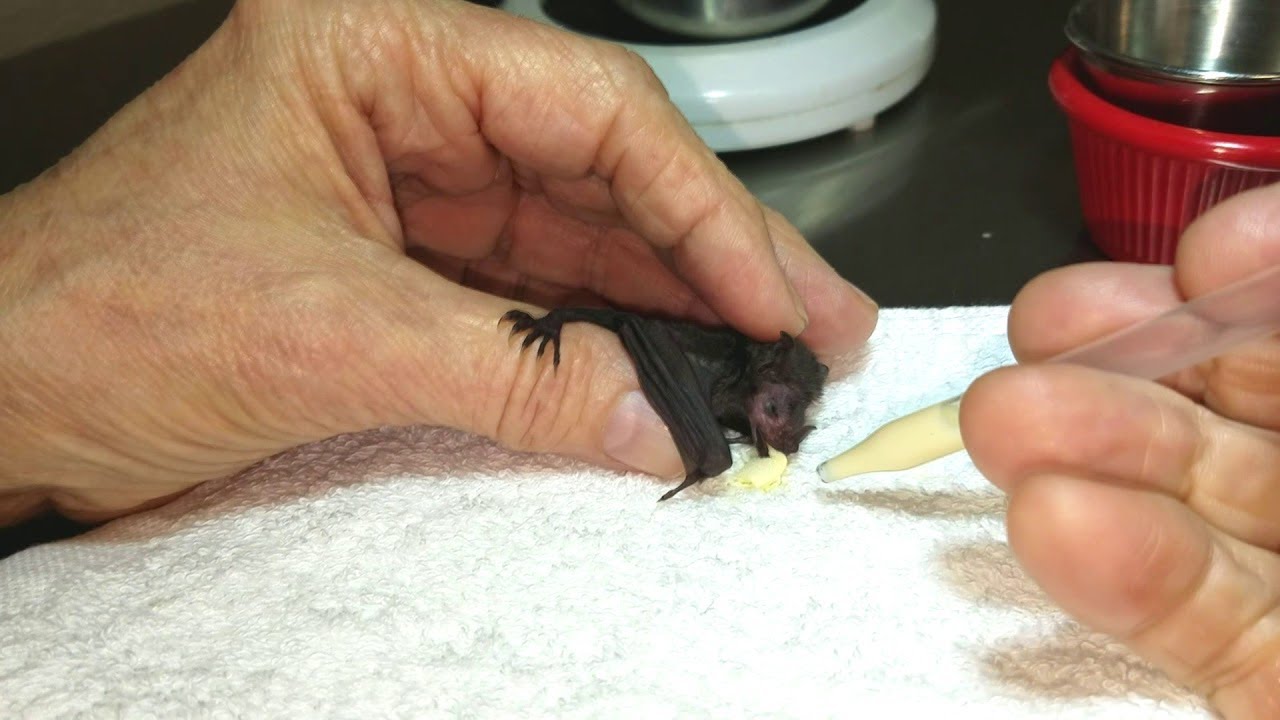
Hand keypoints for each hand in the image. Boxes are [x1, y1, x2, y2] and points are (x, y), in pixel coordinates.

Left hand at [0, 0, 875, 524]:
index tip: (768, 292)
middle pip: (607, 171)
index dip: (698, 206)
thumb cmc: (97, 309)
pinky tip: (680, 372)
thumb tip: (651, 419)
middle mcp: (410, 106)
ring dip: (680, 304)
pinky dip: (613, 340)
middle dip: (716, 254)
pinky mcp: (419, 267)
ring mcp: (421, 189)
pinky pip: (545, 297)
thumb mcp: (328, 334)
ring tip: (772, 361)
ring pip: (587, 237)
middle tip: (812, 322)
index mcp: (377, 50)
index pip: (587, 110)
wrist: (7, 393)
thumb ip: (510, 375)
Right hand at [961, 181, 1279, 717]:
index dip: (1265, 283)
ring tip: (1003, 424)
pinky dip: (1115, 571)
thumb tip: (1252, 246)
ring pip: (1196, 498)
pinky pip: (1194, 618)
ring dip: (1091, 450)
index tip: (1213, 253)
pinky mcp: (1258, 679)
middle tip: (1047, 330)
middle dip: (1136, 359)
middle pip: (1239, 401)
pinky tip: (1048, 520)